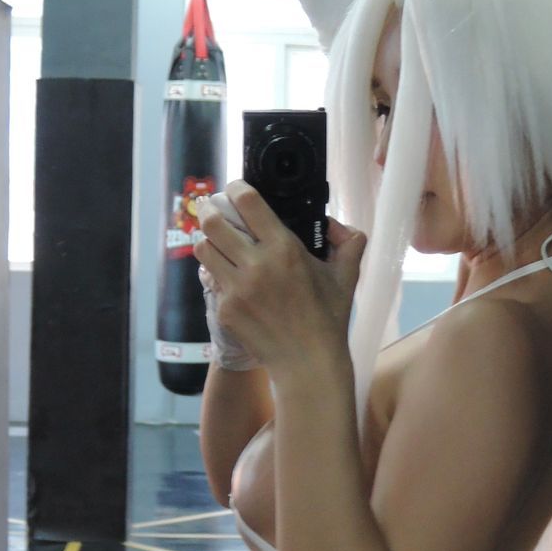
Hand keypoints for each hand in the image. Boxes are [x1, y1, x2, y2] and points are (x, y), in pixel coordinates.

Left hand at [193, 180, 365, 376]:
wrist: (308, 362)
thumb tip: (337, 226)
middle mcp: (255, 265)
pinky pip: (211, 281)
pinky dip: (217, 274)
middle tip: (213, 210)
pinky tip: (230, 278)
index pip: (247, 202)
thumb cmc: (328, 318)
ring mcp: (236, 289)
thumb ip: (348, 243)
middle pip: (212, 222)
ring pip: (203, 248)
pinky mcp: (225, 309)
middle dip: (209, 210)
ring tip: (217, 243)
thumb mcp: (346, 276)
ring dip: (208, 241)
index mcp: (284, 248)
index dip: (236, 188)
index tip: (236, 189)